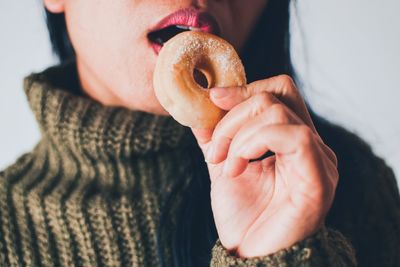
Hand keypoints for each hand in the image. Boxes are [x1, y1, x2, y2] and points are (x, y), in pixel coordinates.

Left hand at [191, 75, 337, 257]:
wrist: (251, 257)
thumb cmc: (243, 218)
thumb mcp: (223, 167)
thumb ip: (217, 137)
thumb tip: (202, 108)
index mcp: (291, 141)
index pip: (279, 92)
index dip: (246, 88)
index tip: (213, 98)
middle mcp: (311, 146)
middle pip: (277, 94)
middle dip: (234, 114)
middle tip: (214, 147)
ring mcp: (320, 160)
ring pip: (278, 113)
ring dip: (238, 135)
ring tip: (224, 164)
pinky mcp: (320, 176)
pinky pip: (293, 136)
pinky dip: (253, 144)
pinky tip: (238, 168)